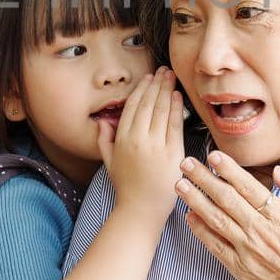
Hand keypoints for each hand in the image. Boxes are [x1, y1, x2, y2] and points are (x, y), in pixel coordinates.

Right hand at [99, 68, 185, 222]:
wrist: (142, 209)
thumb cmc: (126, 187)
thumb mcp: (109, 162)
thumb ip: (104, 140)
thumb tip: (102, 122)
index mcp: (123, 139)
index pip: (133, 106)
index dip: (141, 89)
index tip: (148, 78)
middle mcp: (138, 139)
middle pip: (148, 104)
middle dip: (157, 84)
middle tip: (163, 70)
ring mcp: (156, 145)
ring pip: (162, 111)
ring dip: (167, 91)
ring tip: (171, 77)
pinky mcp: (173, 153)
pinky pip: (174, 125)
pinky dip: (176, 108)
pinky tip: (178, 97)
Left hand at [176, 150, 279, 279]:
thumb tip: (279, 171)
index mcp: (279, 216)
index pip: (248, 187)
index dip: (228, 169)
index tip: (213, 155)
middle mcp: (260, 231)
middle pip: (226, 199)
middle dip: (204, 179)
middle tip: (186, 163)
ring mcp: (248, 251)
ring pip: (216, 220)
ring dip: (195, 200)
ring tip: (180, 185)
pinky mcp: (240, 269)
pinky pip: (215, 246)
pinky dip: (200, 230)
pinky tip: (190, 216)